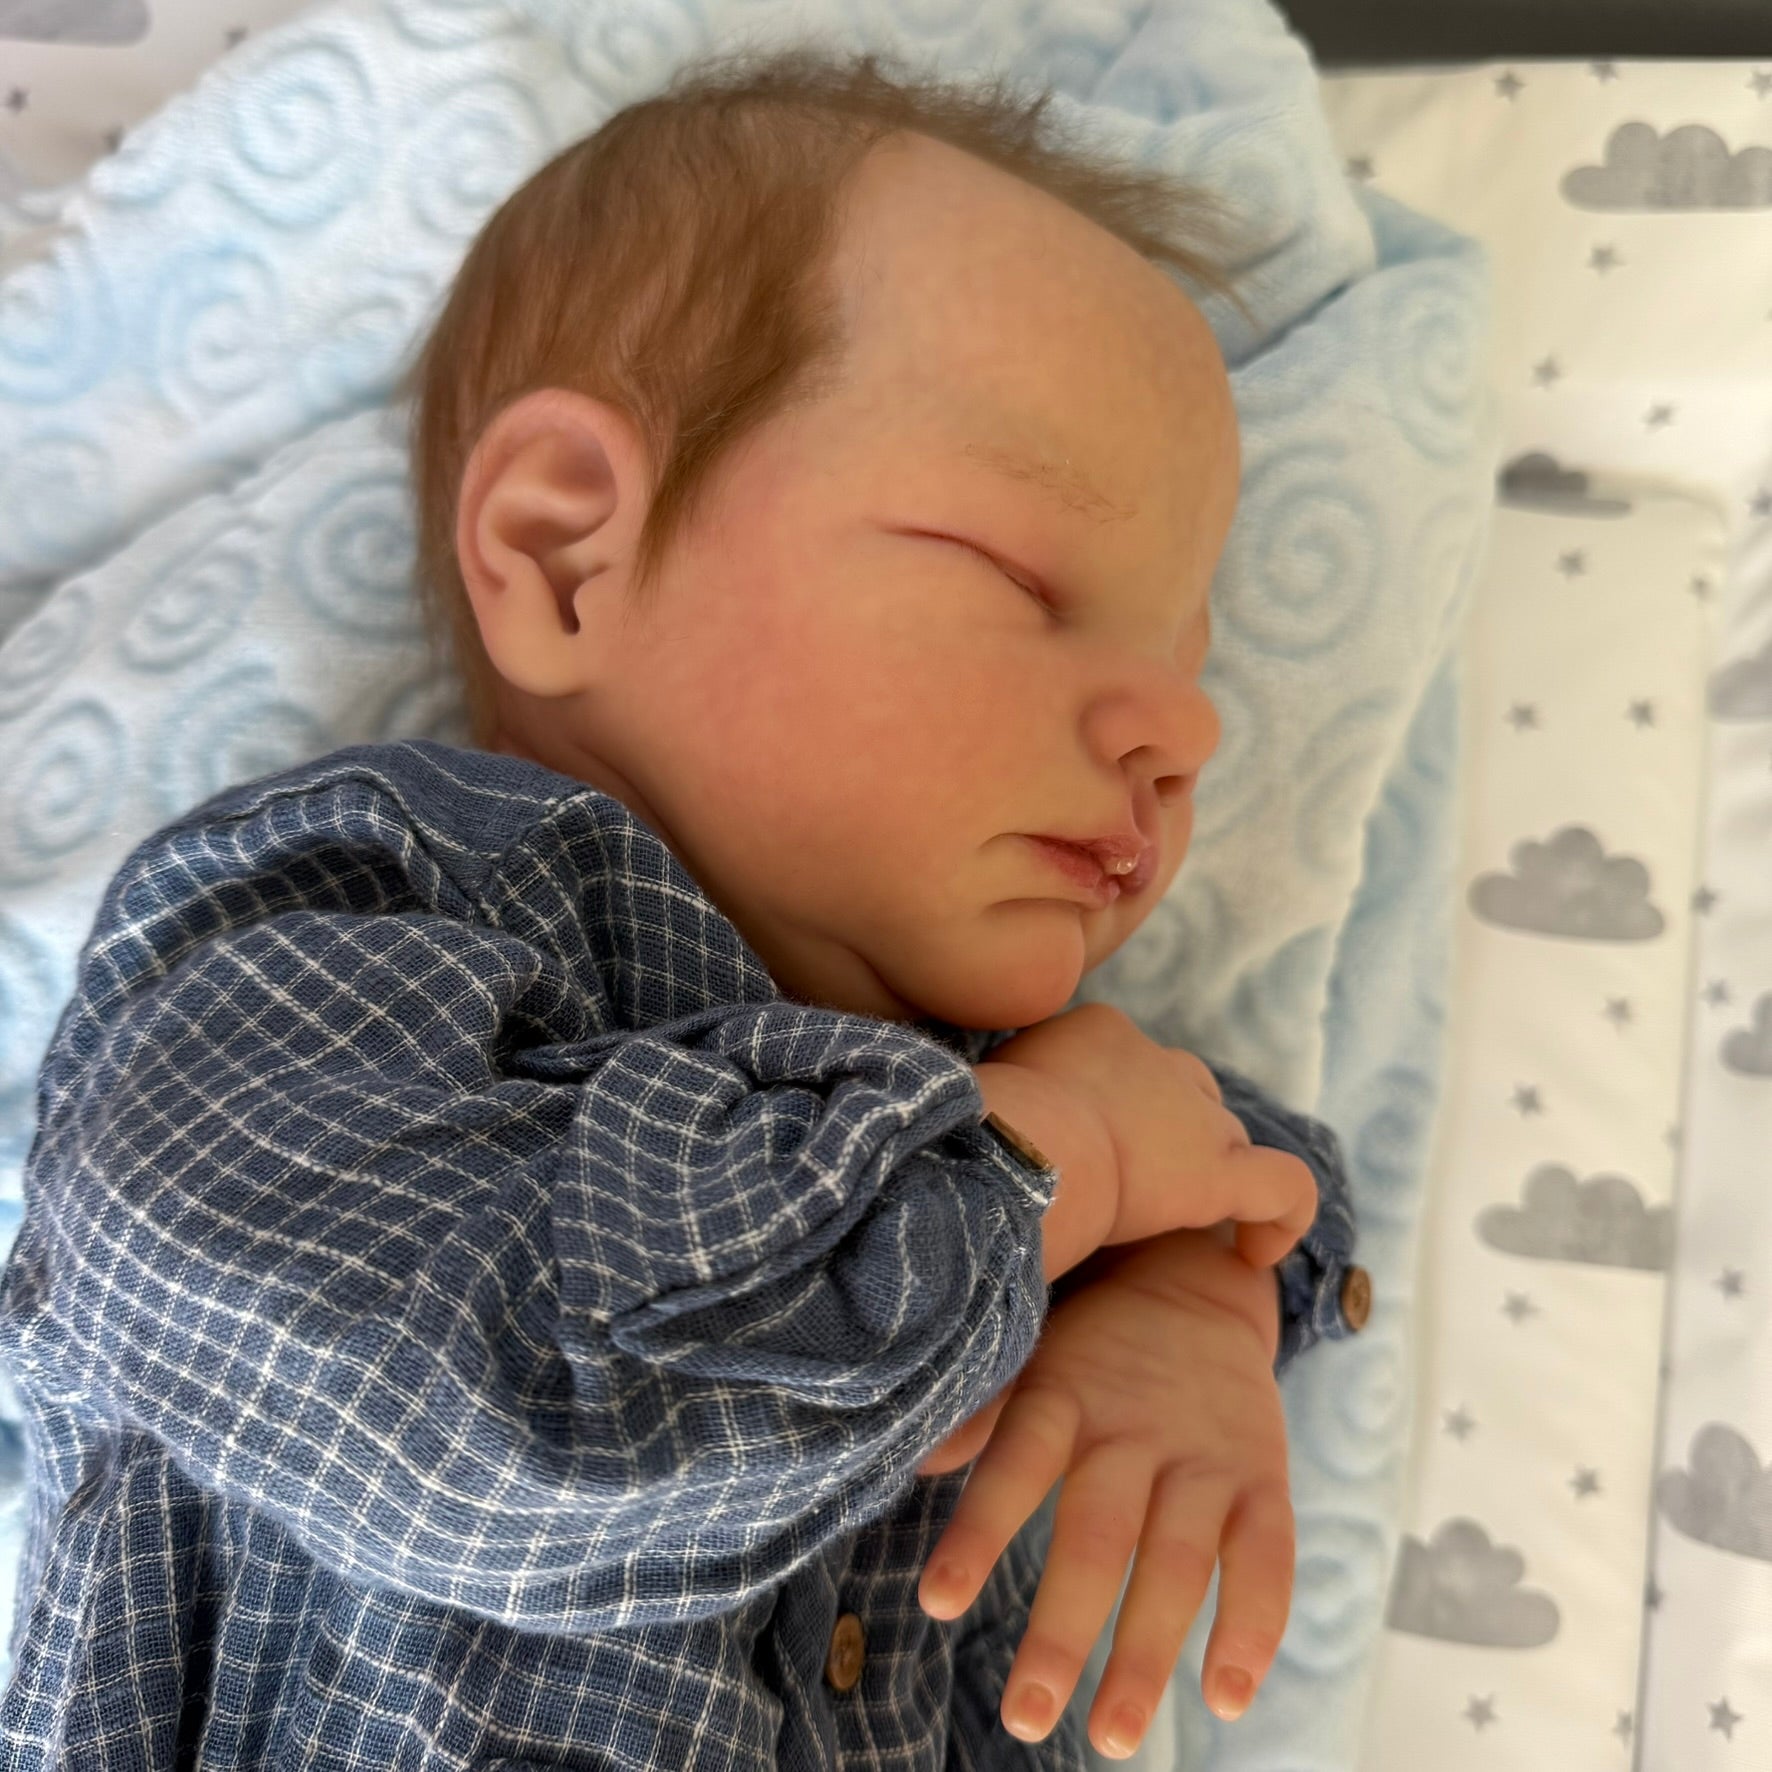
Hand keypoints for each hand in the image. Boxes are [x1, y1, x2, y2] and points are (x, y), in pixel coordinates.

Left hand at [916, 1229, 1289, 1759]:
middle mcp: (1132, 1431)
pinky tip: (1226, 1699)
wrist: (1196, 1286)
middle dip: (1062, 1630)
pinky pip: (1265, 1559)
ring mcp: (1202, 1458)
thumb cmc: (1087, 1349)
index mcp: (1062, 1398)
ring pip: (1177, 1562)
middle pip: (1097, 1535)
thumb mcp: (1029, 1360)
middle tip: (1025, 1720)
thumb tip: (906, 1464)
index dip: (978, 1532)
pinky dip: (1251, 1628)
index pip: (1015, 1466)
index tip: (937, 1603)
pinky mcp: (1262, 1479)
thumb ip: (979, 1414)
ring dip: (1146, 1654)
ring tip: (1112, 1738)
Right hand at [986, 1007, 1316, 1266]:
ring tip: (1172, 1218)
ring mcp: (1195, 1115)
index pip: (1129, 1061)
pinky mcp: (1220, 1173)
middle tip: (1127, 1177)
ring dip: (1203, 1170)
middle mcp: (1159, 1060)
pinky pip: (1283, 1189)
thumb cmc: (985, 1125)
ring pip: (1224, 1137)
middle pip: (1186, 1092)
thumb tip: (996, 1113)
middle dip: (1169, 1129)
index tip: (1083, 1140)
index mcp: (1102, 1032)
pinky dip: (1282, 1220)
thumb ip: (1012, 1088)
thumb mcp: (989, 1084)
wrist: (1022, 1147)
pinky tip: (1256, 1255)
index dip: (1117, 1102)